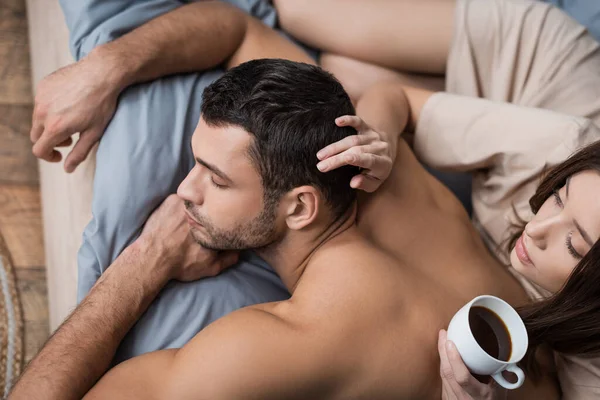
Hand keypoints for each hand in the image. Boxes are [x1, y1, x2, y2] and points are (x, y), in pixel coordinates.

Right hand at [31, 49, 121, 172]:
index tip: (60, 155)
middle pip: (37, 136)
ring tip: (71, 120)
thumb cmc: (102, 104)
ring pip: (38, 119)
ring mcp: (41, 97)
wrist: (102, 72)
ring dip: (49, 124)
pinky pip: (41, 102)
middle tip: (70, 137)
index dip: (49, 156)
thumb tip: (67, 169)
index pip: (40, 150)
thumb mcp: (94, 133)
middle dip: (50, 141)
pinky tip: (69, 103)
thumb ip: (79, 153)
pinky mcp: (43, 85)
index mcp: (56, 127)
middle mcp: (43, 112)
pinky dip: (50, 108)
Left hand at [138, 195, 238, 281]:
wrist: (152, 258)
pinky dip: (178, 207)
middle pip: (210, 208)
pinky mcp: (172, 199)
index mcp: (216, 227)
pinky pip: (180, 200)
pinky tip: (173, 219)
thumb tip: (240, 249)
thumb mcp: (210, 268)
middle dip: (209, 214)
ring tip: (185, 223)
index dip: (222, 224)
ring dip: (194, 209)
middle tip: (196, 227)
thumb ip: (229, 258)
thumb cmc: (181, 264)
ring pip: (196, 201)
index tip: (218, 229)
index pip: (224, 220)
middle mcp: (204, 212)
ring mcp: (188, 203)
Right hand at [316, 116, 395, 192]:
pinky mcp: (368, 128)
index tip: (342, 160)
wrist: (388, 151)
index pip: (369, 160)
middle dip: (337, 158)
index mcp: (383, 163)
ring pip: (353, 140)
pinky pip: (359, 122)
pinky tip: (337, 121)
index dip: (356, 159)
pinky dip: (349, 120)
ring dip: (335, 146)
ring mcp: (373, 136)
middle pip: (356, 151)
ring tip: (320, 155)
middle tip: (320, 166)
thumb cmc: (377, 171)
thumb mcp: (375, 183)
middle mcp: (380, 148)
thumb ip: (365, 184)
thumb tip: (354, 183)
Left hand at [438, 330, 505, 399]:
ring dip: (441, 355)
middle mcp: (462, 397)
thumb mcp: (501, 391)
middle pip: (447, 372)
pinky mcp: (446, 397)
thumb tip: (509, 355)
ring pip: (442, 374)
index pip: (462, 377)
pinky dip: (443, 364)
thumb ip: (503, 375)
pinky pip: (442, 378)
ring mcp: (452, 398)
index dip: (455, 359)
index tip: (451, 343)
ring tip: (442, 339)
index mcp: (478, 395)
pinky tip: (444, 354)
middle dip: (443, 350)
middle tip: (444, 333)